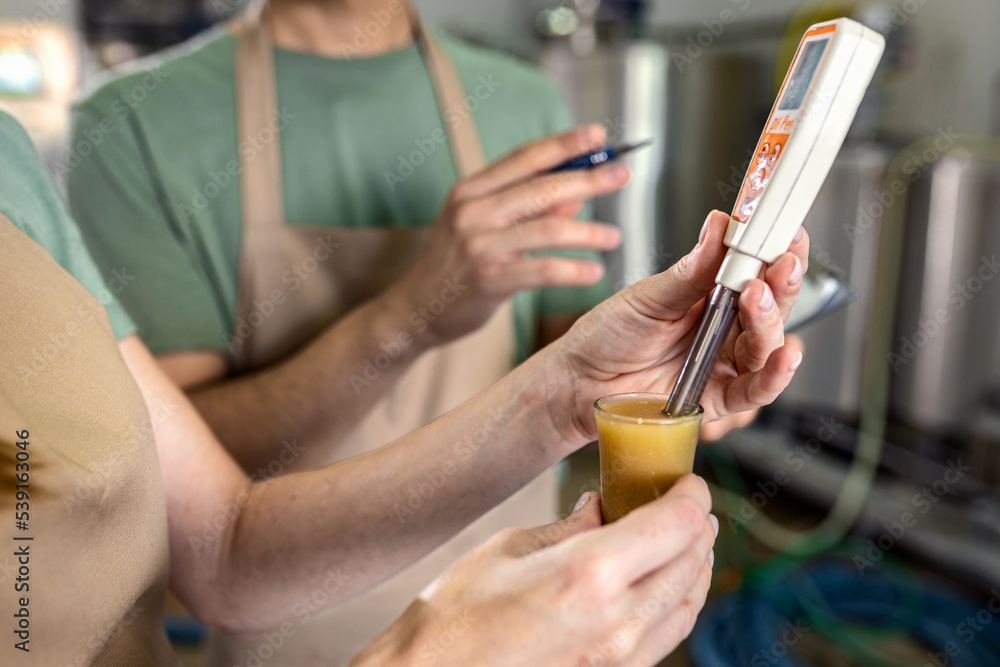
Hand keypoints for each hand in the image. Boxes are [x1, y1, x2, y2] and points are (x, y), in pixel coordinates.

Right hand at [352, 475, 715, 666]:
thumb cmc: (457, 616)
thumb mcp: (512, 548)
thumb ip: (571, 526)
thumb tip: (602, 507)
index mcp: (591, 574)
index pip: (679, 524)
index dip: (691, 494)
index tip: (684, 481)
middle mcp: (619, 621)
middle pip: (694, 561)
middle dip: (698, 525)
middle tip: (684, 504)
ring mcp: (622, 658)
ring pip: (689, 603)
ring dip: (693, 564)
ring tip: (681, 539)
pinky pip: (667, 635)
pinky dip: (675, 601)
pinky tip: (659, 583)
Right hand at [387, 125, 628, 344]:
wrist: (414, 309)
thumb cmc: (453, 266)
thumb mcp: (482, 228)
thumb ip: (526, 211)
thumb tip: (574, 200)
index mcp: (471, 190)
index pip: (524, 157)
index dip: (564, 144)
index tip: (599, 135)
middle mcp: (473, 211)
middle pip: (543, 187)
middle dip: (589, 179)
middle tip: (622, 175)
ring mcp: (479, 244)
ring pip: (549, 229)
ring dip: (588, 232)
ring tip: (614, 237)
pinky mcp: (488, 279)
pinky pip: (543, 270)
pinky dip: (573, 270)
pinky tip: (594, 272)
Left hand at [548, 210, 807, 444]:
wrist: (579, 381)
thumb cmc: (608, 335)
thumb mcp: (649, 296)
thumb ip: (690, 270)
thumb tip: (718, 226)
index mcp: (712, 294)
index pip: (758, 270)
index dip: (778, 252)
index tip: (786, 233)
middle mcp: (725, 328)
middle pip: (773, 305)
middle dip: (782, 282)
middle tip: (779, 264)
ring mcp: (724, 363)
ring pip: (768, 344)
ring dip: (773, 321)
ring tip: (759, 298)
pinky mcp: (717, 397)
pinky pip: (755, 390)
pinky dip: (775, 375)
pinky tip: (785, 355)